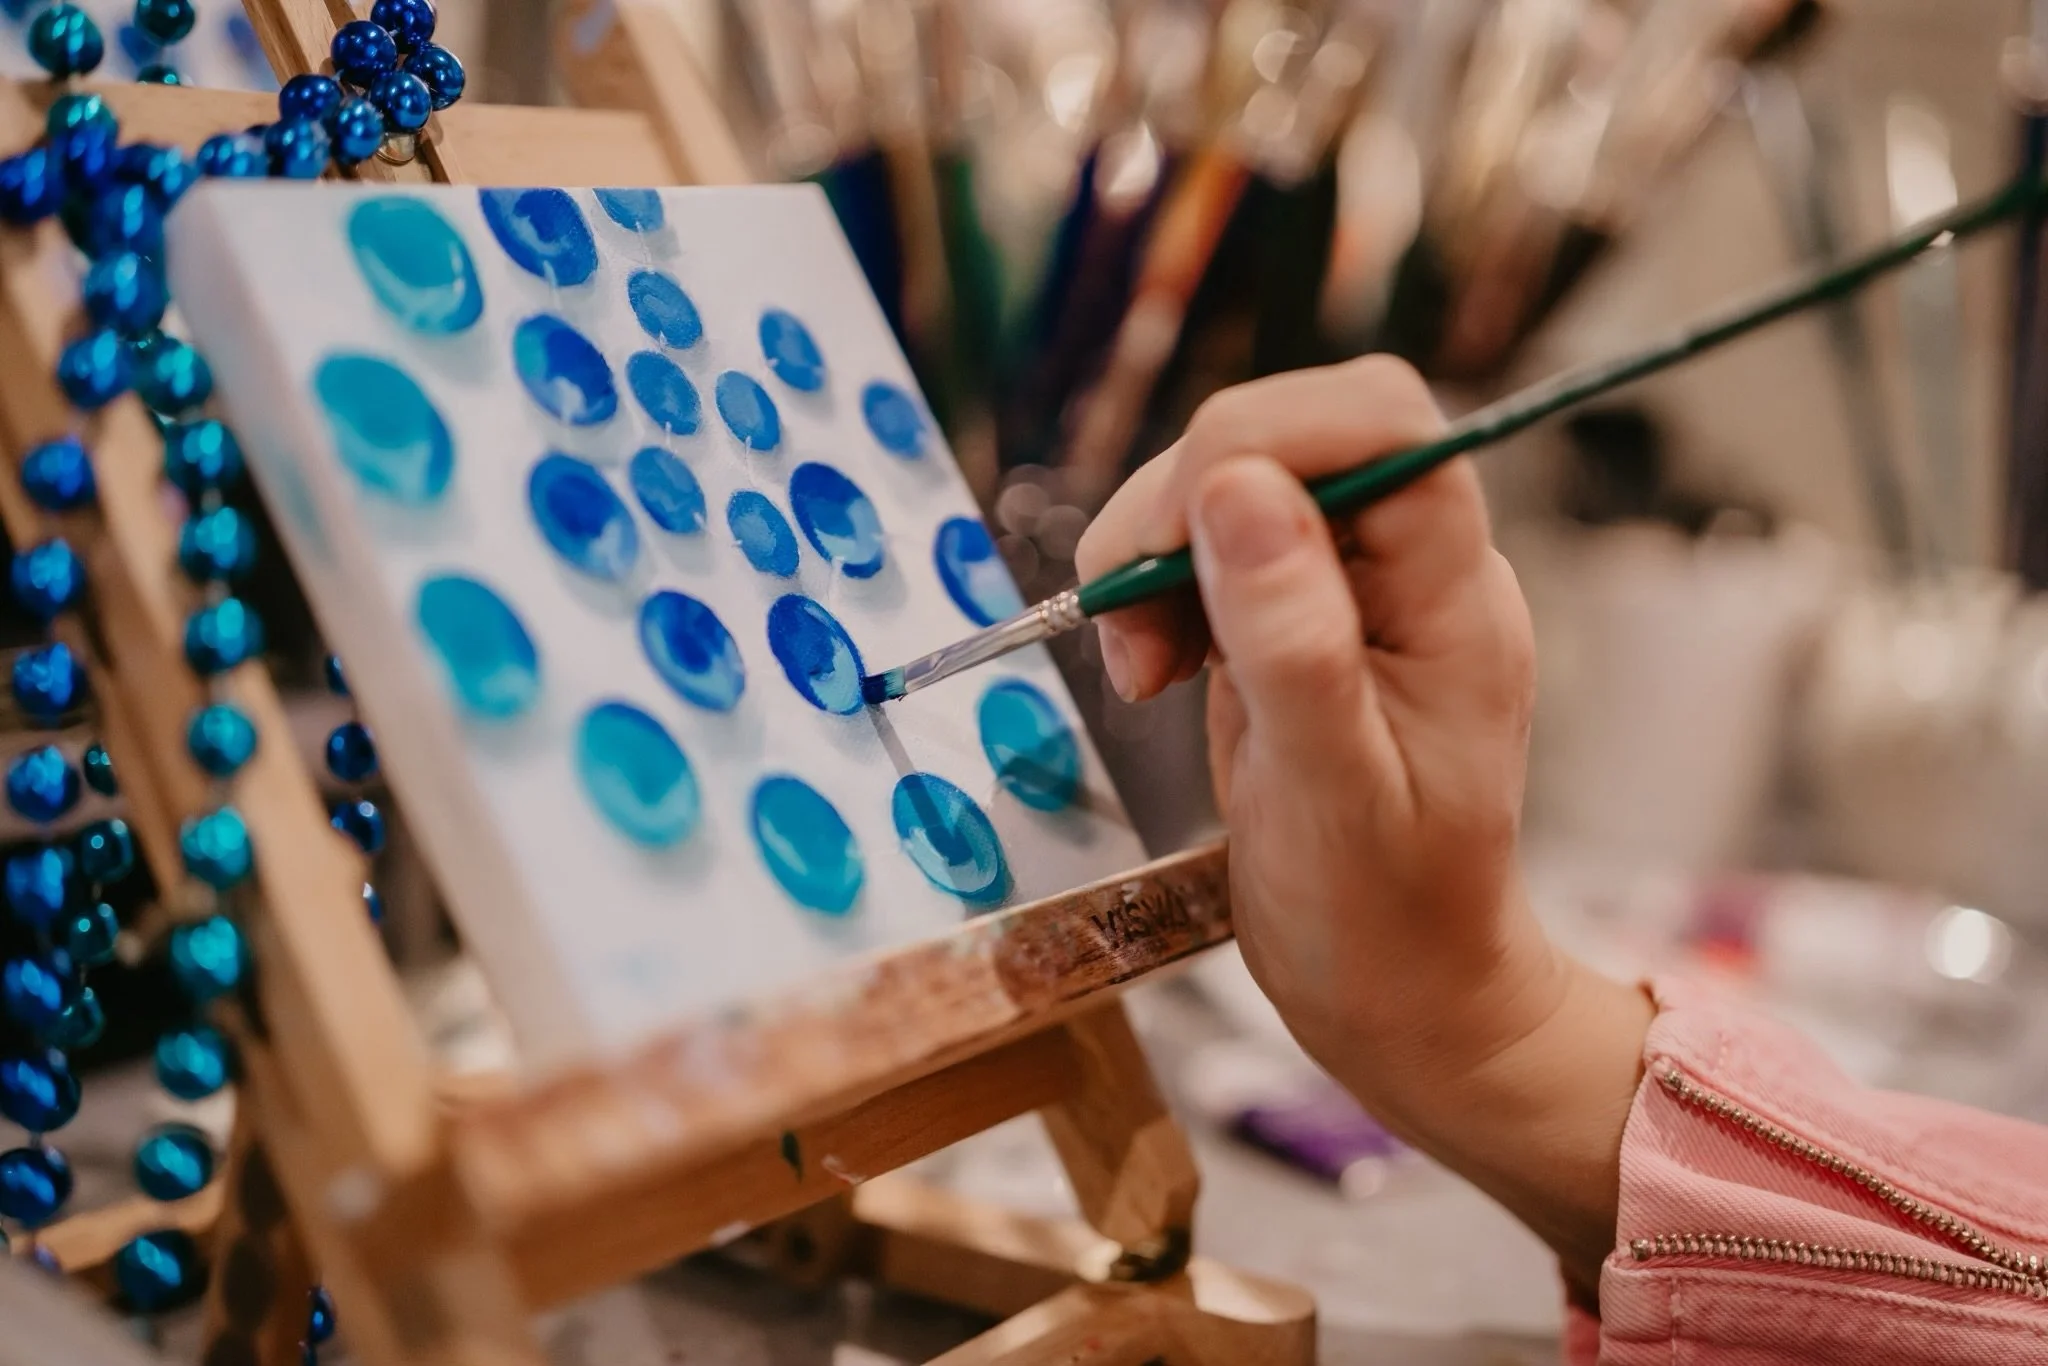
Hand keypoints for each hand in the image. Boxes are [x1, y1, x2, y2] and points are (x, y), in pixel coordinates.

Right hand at [1075, 357, 1651, 1288]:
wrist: (1400, 997)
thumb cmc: (1386, 919)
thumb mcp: (1332, 791)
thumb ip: (1291, 639)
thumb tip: (1236, 483)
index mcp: (1454, 593)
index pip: (1378, 419)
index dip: (1267, 439)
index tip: (1181, 539)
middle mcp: (1408, 569)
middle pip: (1286, 435)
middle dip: (1183, 503)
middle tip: (1134, 626)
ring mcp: (1346, 591)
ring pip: (1228, 486)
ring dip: (1152, 554)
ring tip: (1138, 673)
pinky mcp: (1289, 622)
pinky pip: (1204, 553)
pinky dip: (1150, 593)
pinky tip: (1147, 673)